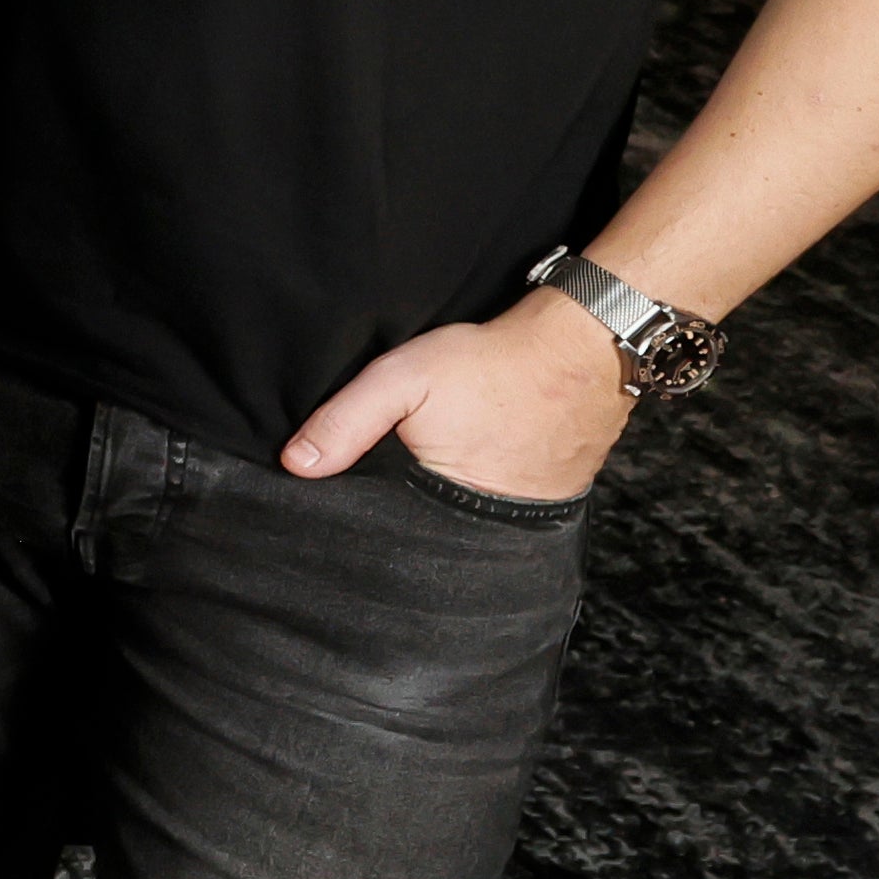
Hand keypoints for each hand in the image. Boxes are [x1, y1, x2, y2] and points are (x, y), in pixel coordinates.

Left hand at [285, 287, 630, 502]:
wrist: (583, 349)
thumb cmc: (491, 364)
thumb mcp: (402, 380)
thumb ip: (346, 421)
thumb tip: (295, 465)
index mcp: (443, 509)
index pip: (387, 529)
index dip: (364, 511)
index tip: (343, 494)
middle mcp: (487, 527)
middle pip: (425, 528)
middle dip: (402, 509)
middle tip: (395, 470)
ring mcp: (524, 516)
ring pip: (463, 519)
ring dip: (443, 499)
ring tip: (436, 463)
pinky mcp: (550, 498)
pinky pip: (502, 505)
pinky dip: (482, 487)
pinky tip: (473, 458)